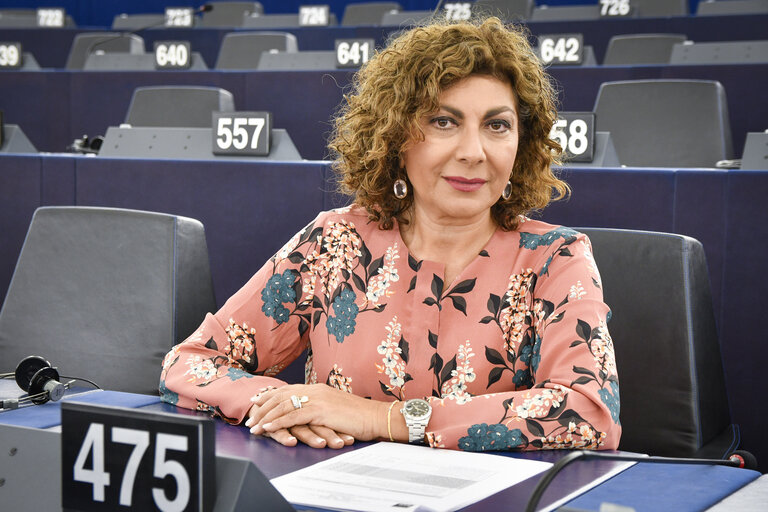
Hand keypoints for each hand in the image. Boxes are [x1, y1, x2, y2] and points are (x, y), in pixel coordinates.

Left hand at [246, 383, 388, 443]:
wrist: (376, 417)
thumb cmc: (360, 417)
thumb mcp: (336, 410)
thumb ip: (321, 408)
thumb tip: (310, 415)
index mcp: (318, 388)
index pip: (288, 389)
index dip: (270, 395)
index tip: (256, 402)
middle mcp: (315, 390)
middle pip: (281, 395)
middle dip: (262, 407)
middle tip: (249, 418)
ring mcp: (317, 398)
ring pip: (283, 405)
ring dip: (265, 417)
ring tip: (253, 427)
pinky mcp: (320, 410)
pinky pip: (292, 416)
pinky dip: (277, 422)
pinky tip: (268, 428)